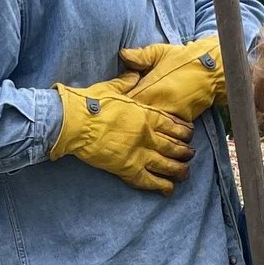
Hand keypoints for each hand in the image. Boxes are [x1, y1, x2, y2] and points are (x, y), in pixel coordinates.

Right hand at [51, 78, 194, 194]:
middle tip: (190, 154)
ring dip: (179, 169)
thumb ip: (126, 83)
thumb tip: (134, 75)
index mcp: (145, 114)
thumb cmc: (89, 103)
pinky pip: (149, 180)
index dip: (184, 131)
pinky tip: (168, 190)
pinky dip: (161, 186)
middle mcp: (147, 134)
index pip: (172, 124)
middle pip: (174, 145)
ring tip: (185, 173)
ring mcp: (139, 152)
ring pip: (167, 164)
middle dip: (185, 151)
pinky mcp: (127, 168)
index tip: (189, 134)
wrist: (73, 122)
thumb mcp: (111, 87)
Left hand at [118, 37, 226, 120]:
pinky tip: (150, 129)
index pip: (127, 100)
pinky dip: (157, 129)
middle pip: (136, 117)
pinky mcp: (181, 121)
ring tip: (129, 129)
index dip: (117, 104)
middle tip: (115, 120)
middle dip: (126, 118)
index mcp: (150, 87)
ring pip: (150, 125)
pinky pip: (165, 128)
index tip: (109, 106)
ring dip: (141, 125)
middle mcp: (159, 104)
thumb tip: (123, 54)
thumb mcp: (161, 52)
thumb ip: (141, 55)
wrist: (213, 71)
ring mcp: (170, 114)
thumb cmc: (185, 59)